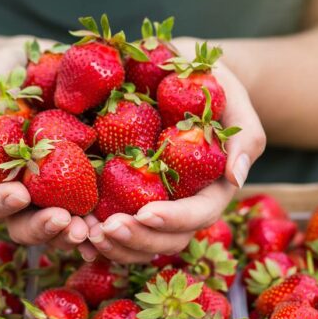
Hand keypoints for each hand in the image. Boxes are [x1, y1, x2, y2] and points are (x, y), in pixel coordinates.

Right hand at [0, 37, 90, 252]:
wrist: (41, 64)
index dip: (1, 204)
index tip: (19, 194)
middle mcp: (23, 193)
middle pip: (25, 225)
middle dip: (43, 227)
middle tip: (62, 220)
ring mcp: (56, 191)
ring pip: (61, 225)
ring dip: (73, 233)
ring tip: (89, 231)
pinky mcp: (88, 181)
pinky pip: (94, 206)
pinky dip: (102, 219)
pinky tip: (112, 222)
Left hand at [86, 37, 265, 263]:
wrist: (174, 71)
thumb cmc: (209, 84)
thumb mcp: (232, 99)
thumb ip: (245, 136)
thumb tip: (237, 177)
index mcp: (210, 188)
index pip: (198, 214)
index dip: (174, 219)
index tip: (145, 213)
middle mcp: (180, 204)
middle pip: (165, 240)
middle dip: (136, 240)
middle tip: (104, 230)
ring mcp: (151, 203)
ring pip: (138, 244)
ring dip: (112, 246)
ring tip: (84, 232)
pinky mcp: (123, 195)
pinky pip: (112, 227)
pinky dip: (93, 235)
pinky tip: (72, 229)